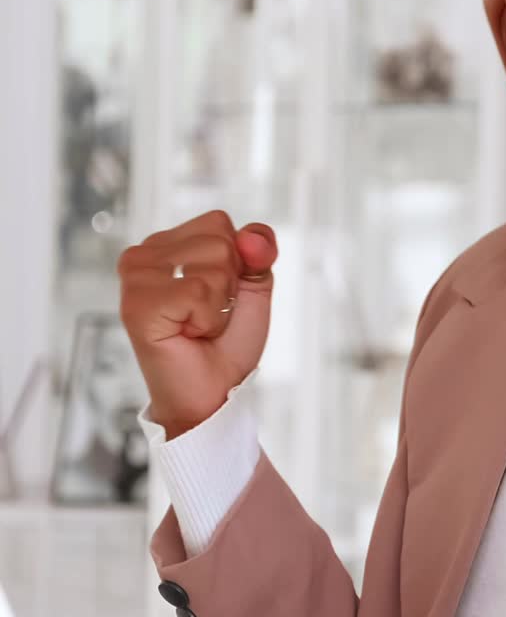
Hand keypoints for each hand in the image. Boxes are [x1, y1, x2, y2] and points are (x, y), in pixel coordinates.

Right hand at [119, 212, 276, 438]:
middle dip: (229, 284)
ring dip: (218, 304)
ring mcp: (135, 279)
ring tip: (196, 326)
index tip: (218, 297)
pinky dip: (208, 319)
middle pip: (218, 238)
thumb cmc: (225, 344)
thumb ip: (259, 251)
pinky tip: (188, 334)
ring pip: (212, 261)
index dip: (237, 263)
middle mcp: (142, 256)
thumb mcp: (253, 287)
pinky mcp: (137, 306)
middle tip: (206, 317)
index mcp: (164, 245)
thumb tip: (251, 238)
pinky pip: (198, 291)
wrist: (213, 394)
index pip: (218, 222)